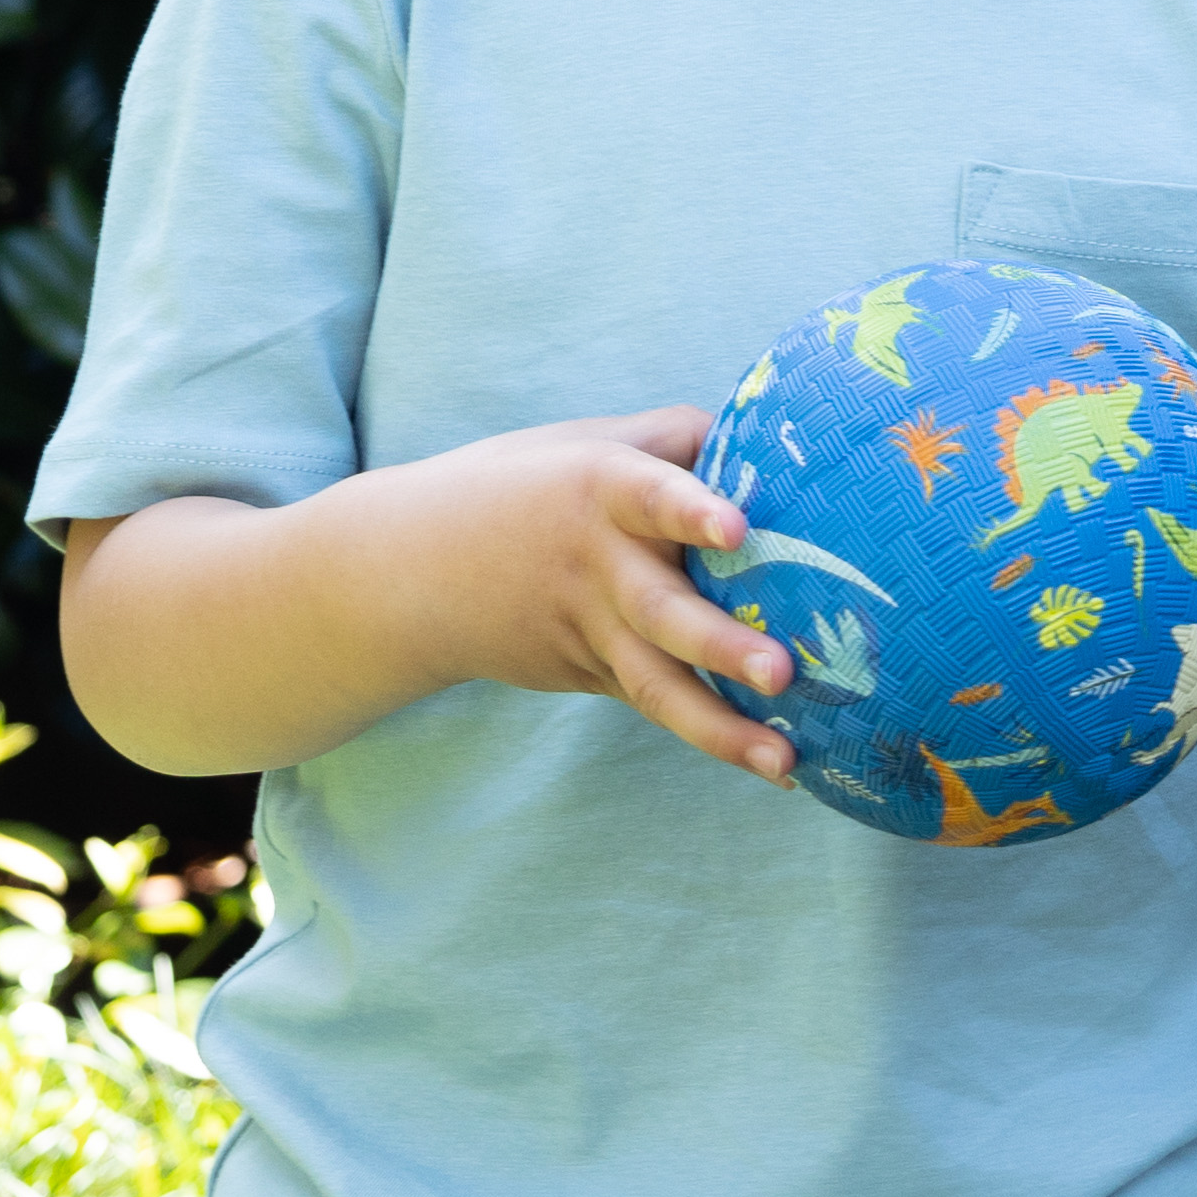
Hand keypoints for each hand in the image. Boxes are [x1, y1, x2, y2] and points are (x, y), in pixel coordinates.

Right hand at [367, 405, 796, 781]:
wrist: (412, 569)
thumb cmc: (525, 487)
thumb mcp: (586, 442)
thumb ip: (674, 440)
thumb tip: (773, 437)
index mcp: (599, 489)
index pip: (648, 496)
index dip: (691, 510)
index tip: (736, 527)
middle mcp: (597, 565)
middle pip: (660, 612)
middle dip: (721, 645)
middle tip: (783, 671)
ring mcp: (590, 631)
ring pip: (657, 684)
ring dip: (722, 727)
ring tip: (784, 757)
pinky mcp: (591, 674)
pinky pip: (656, 701)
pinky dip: (712, 731)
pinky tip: (775, 758)